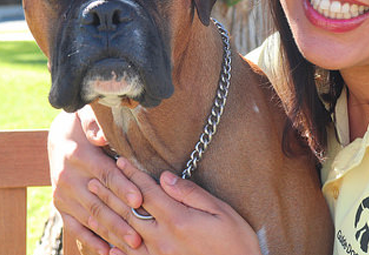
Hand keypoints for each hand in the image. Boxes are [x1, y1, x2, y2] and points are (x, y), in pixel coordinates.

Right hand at [48, 108, 143, 253]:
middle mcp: (68, 178)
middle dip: (121, 219)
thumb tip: (102, 135)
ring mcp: (63, 194)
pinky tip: (106, 251)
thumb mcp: (86, 114)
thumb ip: (95, 124)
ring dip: (111, 233)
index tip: (139, 199)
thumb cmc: (81, 123)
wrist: (58, 135)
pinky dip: (90, 240)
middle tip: (141, 234)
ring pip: (90, 217)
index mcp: (79, 155)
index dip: (123, 187)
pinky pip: (74, 226)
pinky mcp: (61, 205)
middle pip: (99, 201)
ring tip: (131, 245)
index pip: (105, 174)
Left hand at [87, 158, 262, 254]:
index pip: (148, 191)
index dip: (133, 175)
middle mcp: (163, 238)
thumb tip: (165, 177)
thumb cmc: (234, 240)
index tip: (120, 161)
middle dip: (111, 193)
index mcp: (177, 218)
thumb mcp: (220, 210)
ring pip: (126, 234)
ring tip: (94, 204)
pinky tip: (107, 248)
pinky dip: (117, 253)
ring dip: (108, 217)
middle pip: (130, 211)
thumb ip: (190, 193)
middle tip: (94, 179)